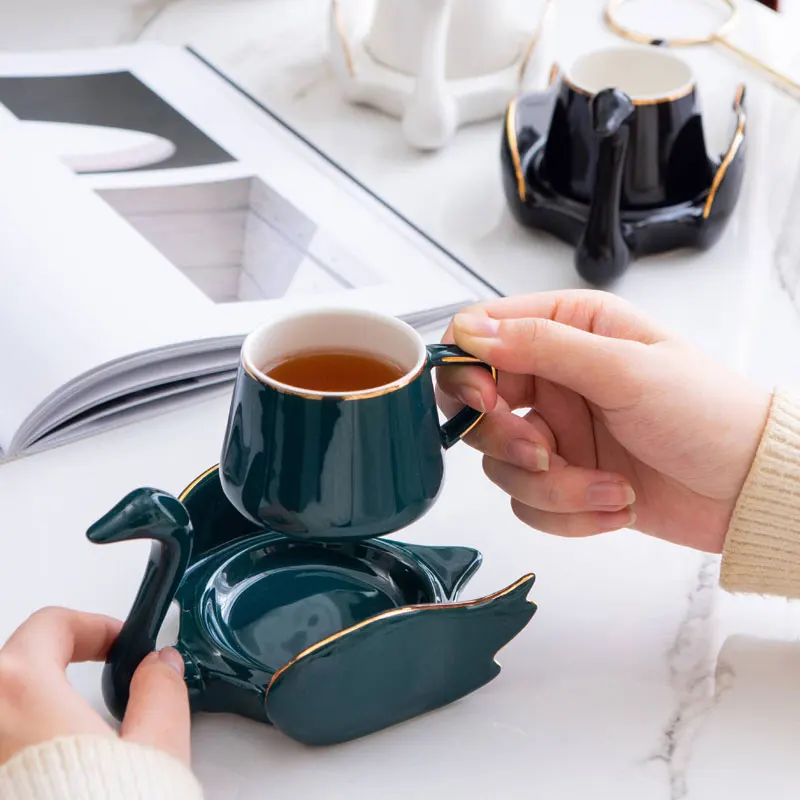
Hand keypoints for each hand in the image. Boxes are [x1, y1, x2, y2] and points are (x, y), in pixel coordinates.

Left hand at [0, 607, 189, 765]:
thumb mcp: (157, 748)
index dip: (94, 626)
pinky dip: (29, 737)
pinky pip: (7, 744)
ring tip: (84, 721)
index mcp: (20, 694)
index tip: (118, 642)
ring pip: (8, 705)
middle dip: (66, 659)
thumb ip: (161, 694)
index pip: (49, 626)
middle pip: (21, 662)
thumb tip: (160, 669)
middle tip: (102, 669)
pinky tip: (62, 759)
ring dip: (44, 702)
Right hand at [437, 290, 770, 552]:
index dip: (468, 370)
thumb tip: (471, 333)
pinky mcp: (564, 478)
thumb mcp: (624, 369)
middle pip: (477, 408)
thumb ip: (542, 345)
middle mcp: (553, 378)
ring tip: (609, 487)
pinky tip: (617, 501)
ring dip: (554, 487)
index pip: (480, 334)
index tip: (488, 402)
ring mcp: (556, 431)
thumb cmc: (707, 413)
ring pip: (502, 465)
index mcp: (567, 329)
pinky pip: (528, 503)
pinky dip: (570, 513)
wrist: (748, 489)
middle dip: (508, 441)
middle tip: (545, 454)